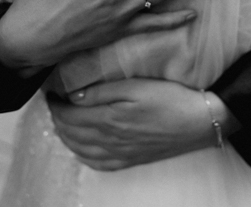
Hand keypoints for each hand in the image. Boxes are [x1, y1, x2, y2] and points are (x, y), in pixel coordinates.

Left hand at [47, 79, 236, 170]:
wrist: (201, 121)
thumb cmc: (172, 98)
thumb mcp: (137, 85)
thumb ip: (103, 90)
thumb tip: (73, 96)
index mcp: (108, 120)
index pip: (67, 116)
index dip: (54, 104)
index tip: (50, 92)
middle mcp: (110, 141)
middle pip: (70, 134)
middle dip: (56, 119)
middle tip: (54, 104)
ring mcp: (120, 154)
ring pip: (80, 150)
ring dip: (66, 136)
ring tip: (62, 121)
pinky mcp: (131, 160)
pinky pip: (98, 164)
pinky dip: (83, 156)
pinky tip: (83, 148)